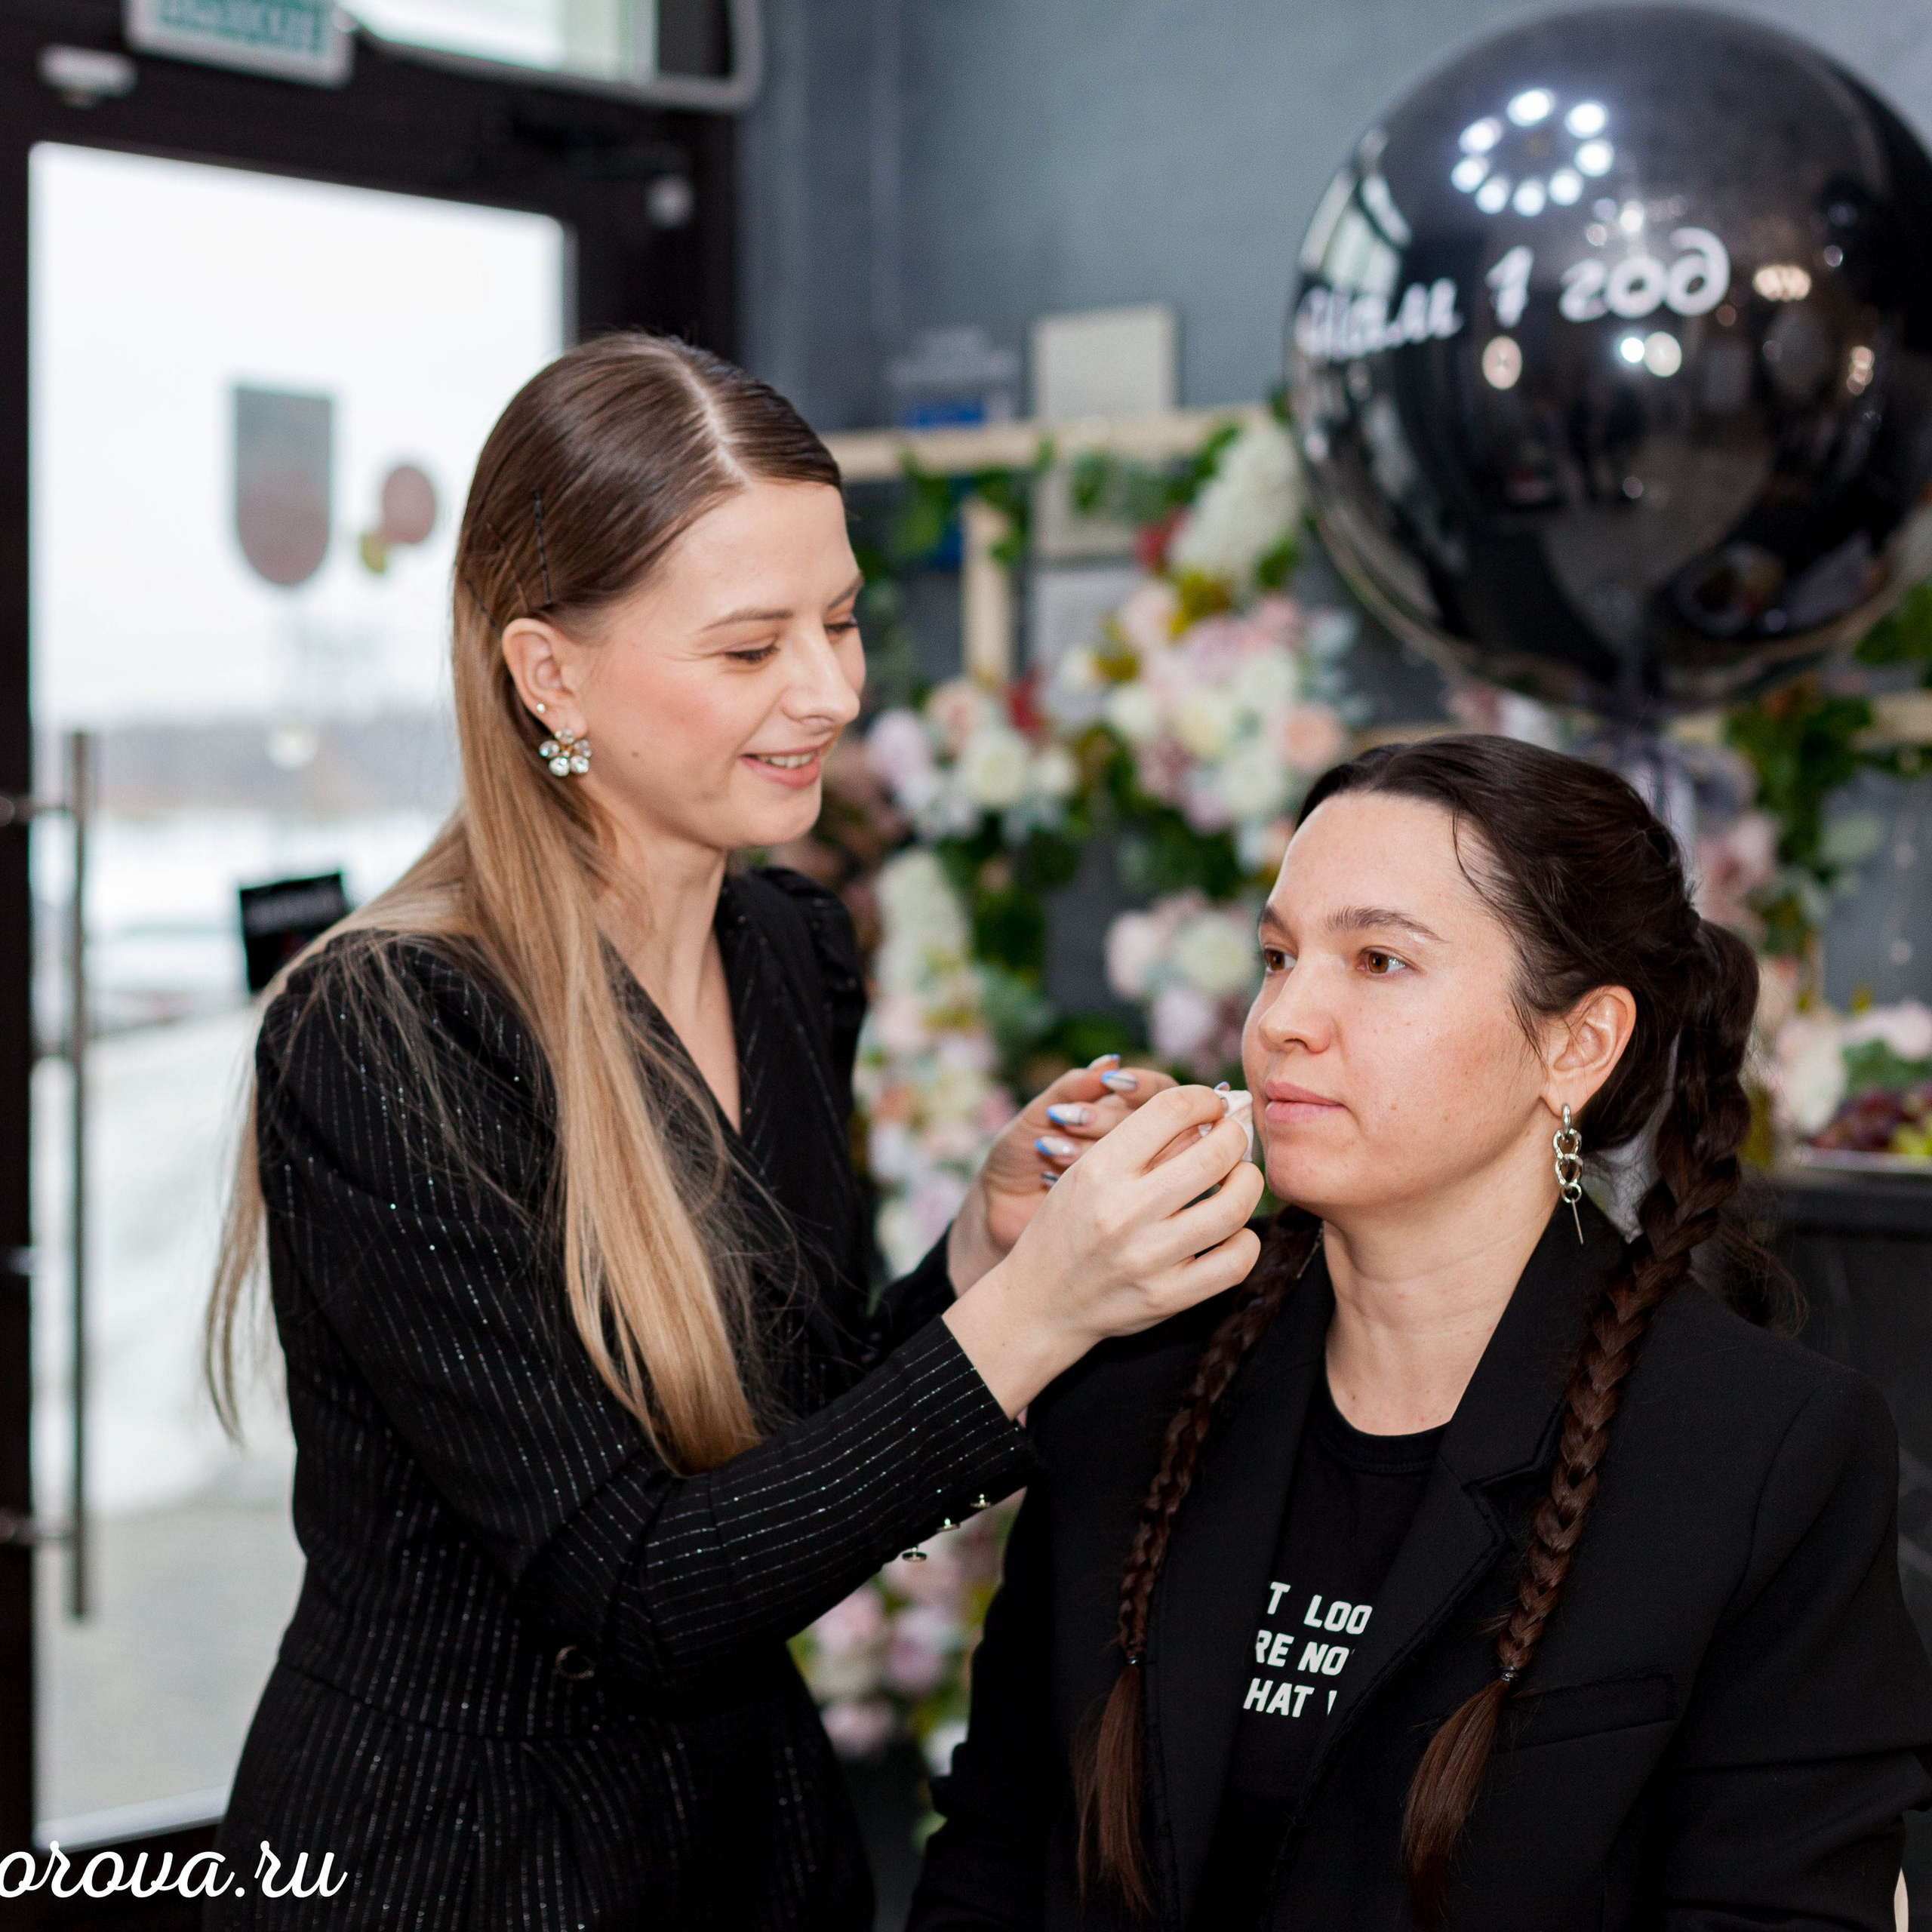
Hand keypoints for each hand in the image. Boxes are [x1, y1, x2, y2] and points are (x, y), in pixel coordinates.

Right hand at [944, 1085, 1264, 1416]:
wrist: (1040, 1302)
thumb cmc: (1067, 1227)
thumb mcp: (1083, 1172)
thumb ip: (1138, 1142)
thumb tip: (1209, 1112)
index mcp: (1099, 1169)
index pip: (1171, 1109)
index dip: (1204, 1098)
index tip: (1211, 1106)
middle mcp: (1123, 1211)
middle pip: (1215, 1153)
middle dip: (1235, 1136)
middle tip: (1232, 1138)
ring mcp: (1148, 1257)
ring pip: (1234, 1206)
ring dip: (1249, 1183)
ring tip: (1241, 1179)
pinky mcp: (1167, 1297)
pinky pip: (1236, 1262)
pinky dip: (1246, 1240)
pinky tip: (1233, 1231)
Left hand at [947, 1054, 1177, 1292]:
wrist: (998, 1208)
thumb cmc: (1020, 1152)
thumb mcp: (1038, 1114)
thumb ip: (1073, 1088)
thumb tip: (1110, 1059)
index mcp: (1125, 1113)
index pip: (1161, 1091)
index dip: (1142, 1086)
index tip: (1112, 1084)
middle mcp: (1142, 1147)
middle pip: (1160, 1126)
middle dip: (1110, 1120)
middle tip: (1068, 1120)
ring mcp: (1138, 1183)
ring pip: (1148, 1161)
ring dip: (1094, 1149)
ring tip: (1051, 1148)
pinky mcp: (1128, 1215)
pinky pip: (1128, 1197)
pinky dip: (1088, 1182)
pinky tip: (1050, 1176)